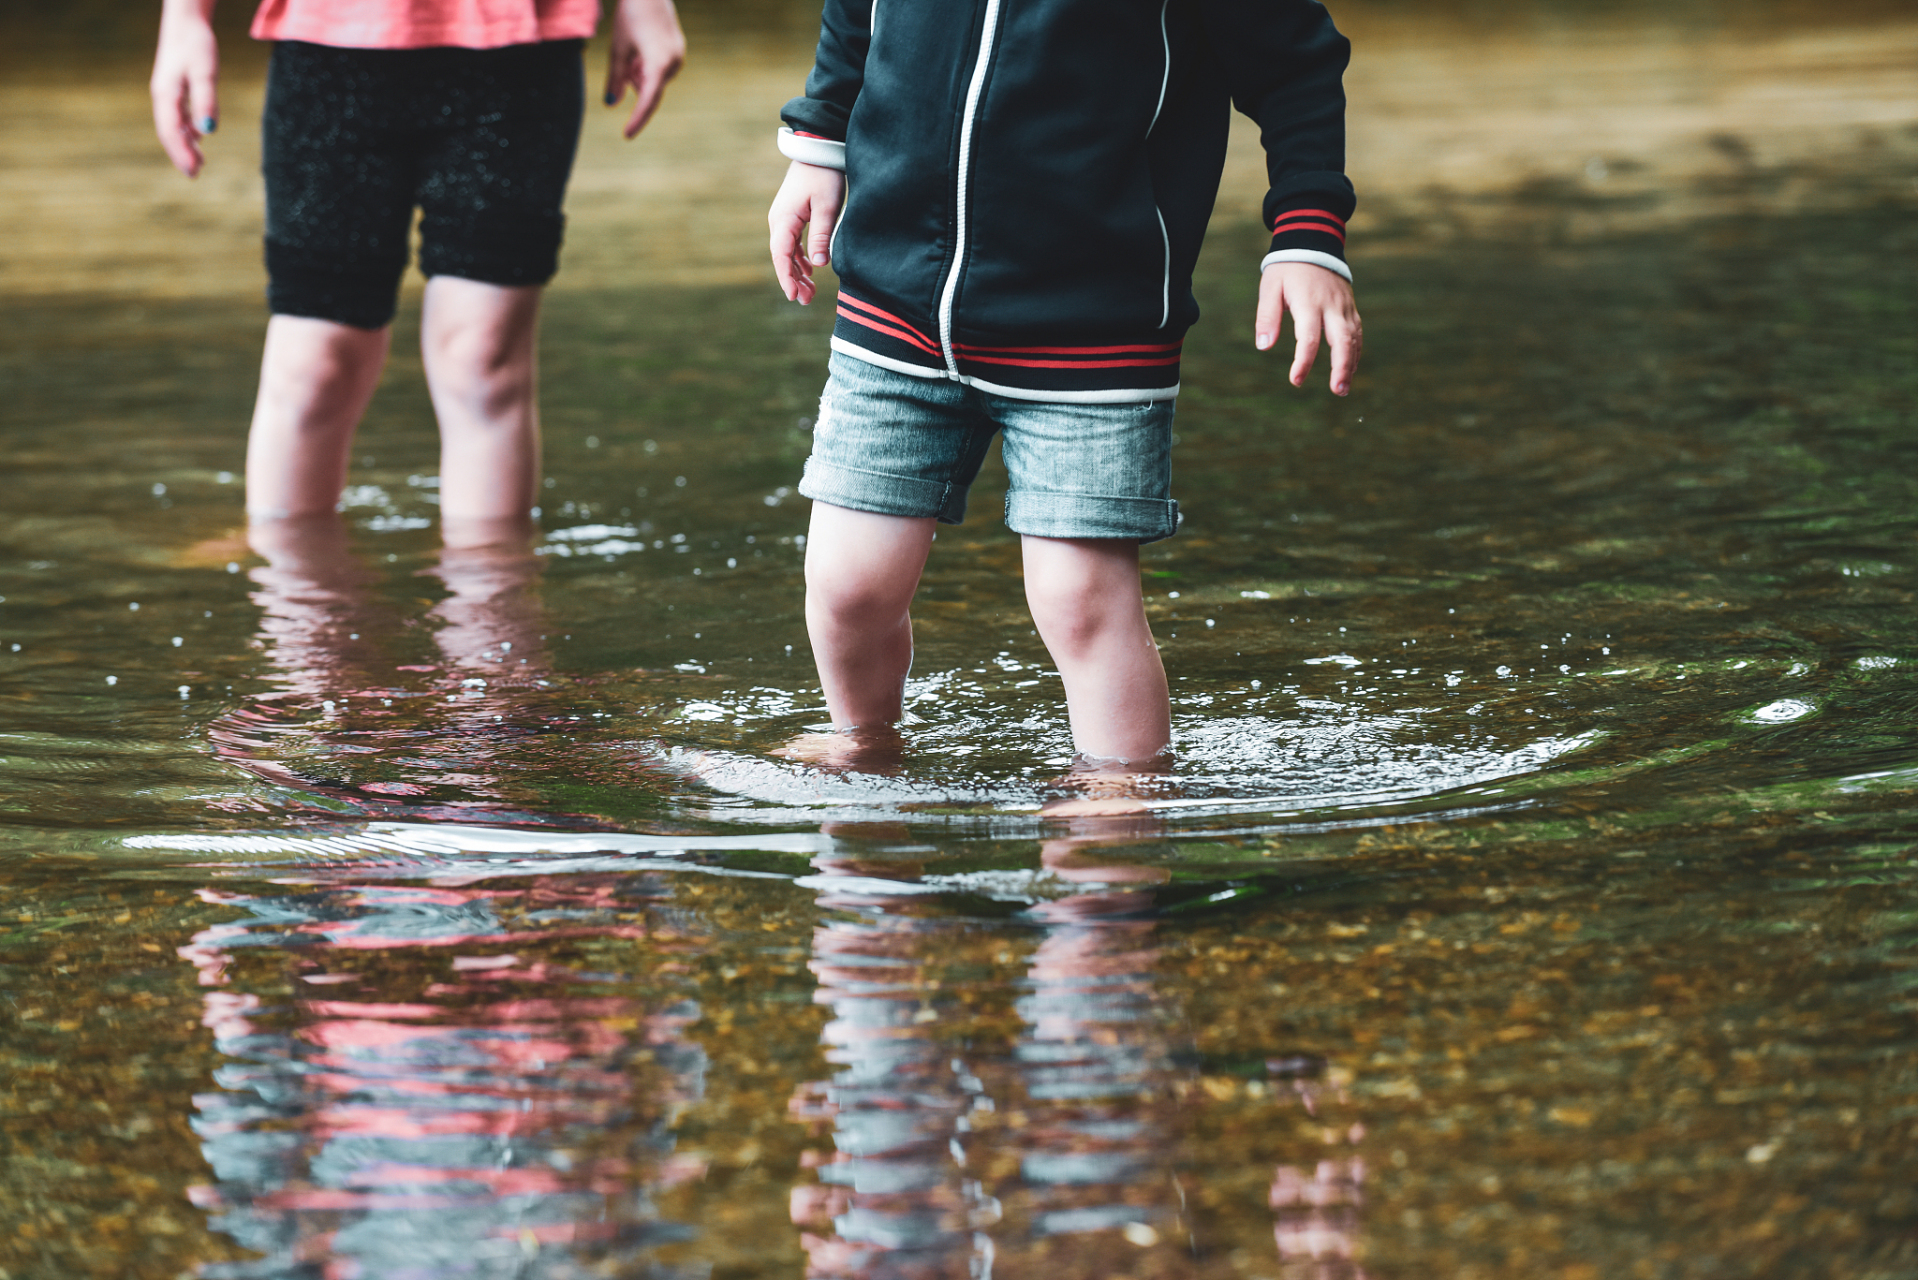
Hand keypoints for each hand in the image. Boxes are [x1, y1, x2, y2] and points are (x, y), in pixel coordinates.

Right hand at [150, 1, 219, 176]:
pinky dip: (187, 129)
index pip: (170, 132)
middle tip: (195, 174)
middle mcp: (162, 95)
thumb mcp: (205, 73)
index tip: (192, 172)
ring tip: (199, 163)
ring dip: (185, 144)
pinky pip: (178, 115)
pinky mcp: (175, 86)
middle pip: (169, 131)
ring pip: (174, 124)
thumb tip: (209, 131)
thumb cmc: (196, 43)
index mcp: (165, 94)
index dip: (180, 153)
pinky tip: (198, 137)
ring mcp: (167, 91)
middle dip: (181, 154)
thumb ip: (206, 101)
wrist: (186, 19)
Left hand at [604, 0, 684, 138]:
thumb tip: (611, 104)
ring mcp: (678, 58)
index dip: (637, 119)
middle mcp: (674, 63)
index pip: (648, 100)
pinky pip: (661, 70)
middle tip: (625, 62)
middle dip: (634, 83)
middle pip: (650, 89)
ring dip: (640, 75)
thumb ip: (615, 78)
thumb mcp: (617, 49)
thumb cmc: (631, 17)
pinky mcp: (678, 51)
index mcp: (659, 63)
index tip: (627, 135)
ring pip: (655, 80)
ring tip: (632, 50)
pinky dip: (647, 68)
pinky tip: (640, 49)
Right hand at [769, 160, 845, 303]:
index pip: (781, 256)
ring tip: (810, 291)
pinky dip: (800, 258)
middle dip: (792, 280)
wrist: (817, 150)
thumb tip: (819, 264)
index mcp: (783, 220)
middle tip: (806, 301)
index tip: (794, 296)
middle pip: (782, 258)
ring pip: (787, 253)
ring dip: (797, 272)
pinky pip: (792, 243)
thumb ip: (822, 235)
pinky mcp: (792, 216)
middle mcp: (779, 221)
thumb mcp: (827, 206)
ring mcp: (784, 219)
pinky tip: (810, 269)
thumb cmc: (823, 176)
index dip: (786, 278)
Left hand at [1256, 262, 1361, 395]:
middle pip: (1342, 340)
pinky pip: (1356, 331)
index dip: (1303, 361)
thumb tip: (1264, 346)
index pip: (1309, 337)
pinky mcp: (1349, 306)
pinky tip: (1349, 367)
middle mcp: (1331, 305)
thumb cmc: (1286, 269)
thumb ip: (1266, 317)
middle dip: (1341, 367)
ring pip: (1353, 338)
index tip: (1295, 380)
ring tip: (1342, 388)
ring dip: (1350, 363)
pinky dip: (1355, 350)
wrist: (1312, 242)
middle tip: (1337, 390)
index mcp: (1309, 302)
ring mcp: (1344, 306)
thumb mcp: (1270, 288)